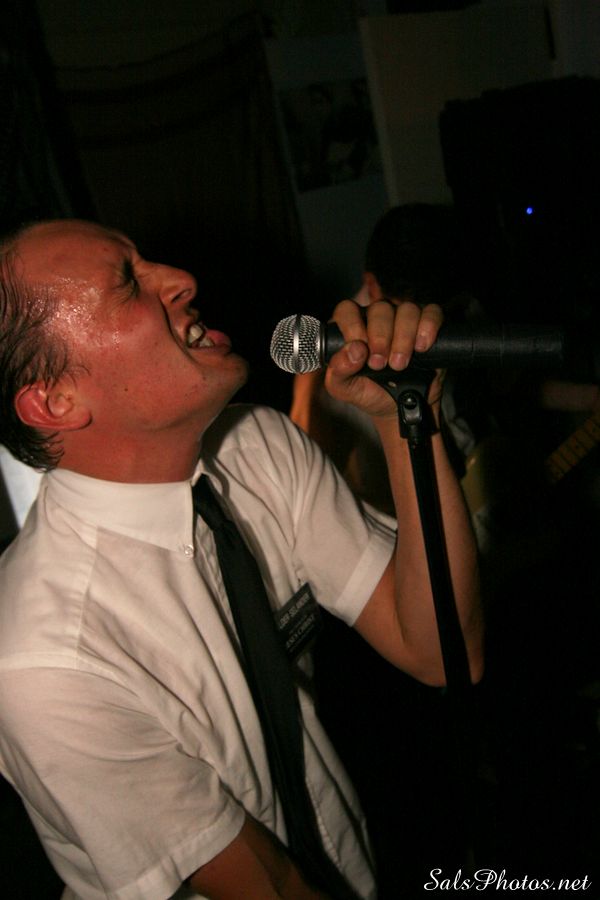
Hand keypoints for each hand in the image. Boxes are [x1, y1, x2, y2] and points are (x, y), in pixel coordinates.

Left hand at [324, 298, 443, 417]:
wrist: (400, 408)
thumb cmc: (369, 392)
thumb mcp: (344, 388)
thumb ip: (338, 370)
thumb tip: (353, 350)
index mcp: (354, 328)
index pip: (348, 309)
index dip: (352, 326)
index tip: (360, 350)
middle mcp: (379, 319)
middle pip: (380, 308)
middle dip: (380, 337)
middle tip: (380, 364)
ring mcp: (405, 320)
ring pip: (407, 310)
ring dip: (403, 337)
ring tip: (400, 364)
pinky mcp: (429, 326)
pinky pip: (432, 313)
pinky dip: (428, 326)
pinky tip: (422, 347)